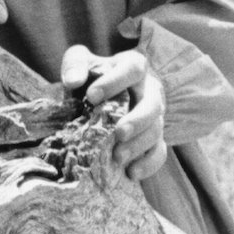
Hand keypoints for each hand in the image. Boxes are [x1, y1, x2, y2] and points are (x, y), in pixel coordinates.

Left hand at [61, 45, 166, 181]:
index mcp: (134, 66)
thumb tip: (72, 81)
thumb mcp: (81, 61)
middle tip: (118, 133)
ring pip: (157, 130)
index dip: (115, 82)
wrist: (100, 93)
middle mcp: (150, 90)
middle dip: (137, 120)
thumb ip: (75, 65)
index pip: (134, 68)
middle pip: (153, 105)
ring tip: (118, 156)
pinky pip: (160, 152)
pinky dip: (148, 164)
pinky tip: (131, 172)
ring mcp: (156, 115)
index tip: (91, 96)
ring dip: (139, 145)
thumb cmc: (92, 74)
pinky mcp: (156, 137)